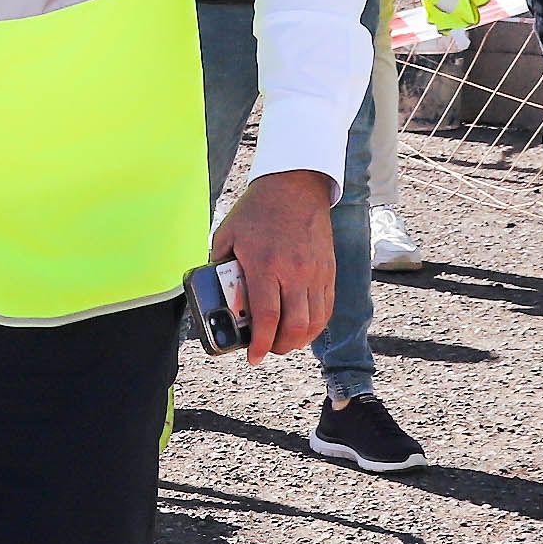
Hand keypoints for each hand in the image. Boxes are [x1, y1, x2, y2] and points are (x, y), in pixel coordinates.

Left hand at [210, 167, 336, 366]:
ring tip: (282, 342)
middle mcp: (294, 272)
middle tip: (265, 349)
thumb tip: (214, 292)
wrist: (295, 186)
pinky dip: (315, 326)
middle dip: (278, 347)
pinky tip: (302, 328)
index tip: (252, 357)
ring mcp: (315, 273)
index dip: (259, 344)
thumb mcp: (227, 235)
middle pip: (293, 327)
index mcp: (265, 265)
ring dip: (298, 341)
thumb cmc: (257, 210)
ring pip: (314, 322)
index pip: (266, 317)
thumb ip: (219, 265)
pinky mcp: (328, 271)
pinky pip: (327, 308)